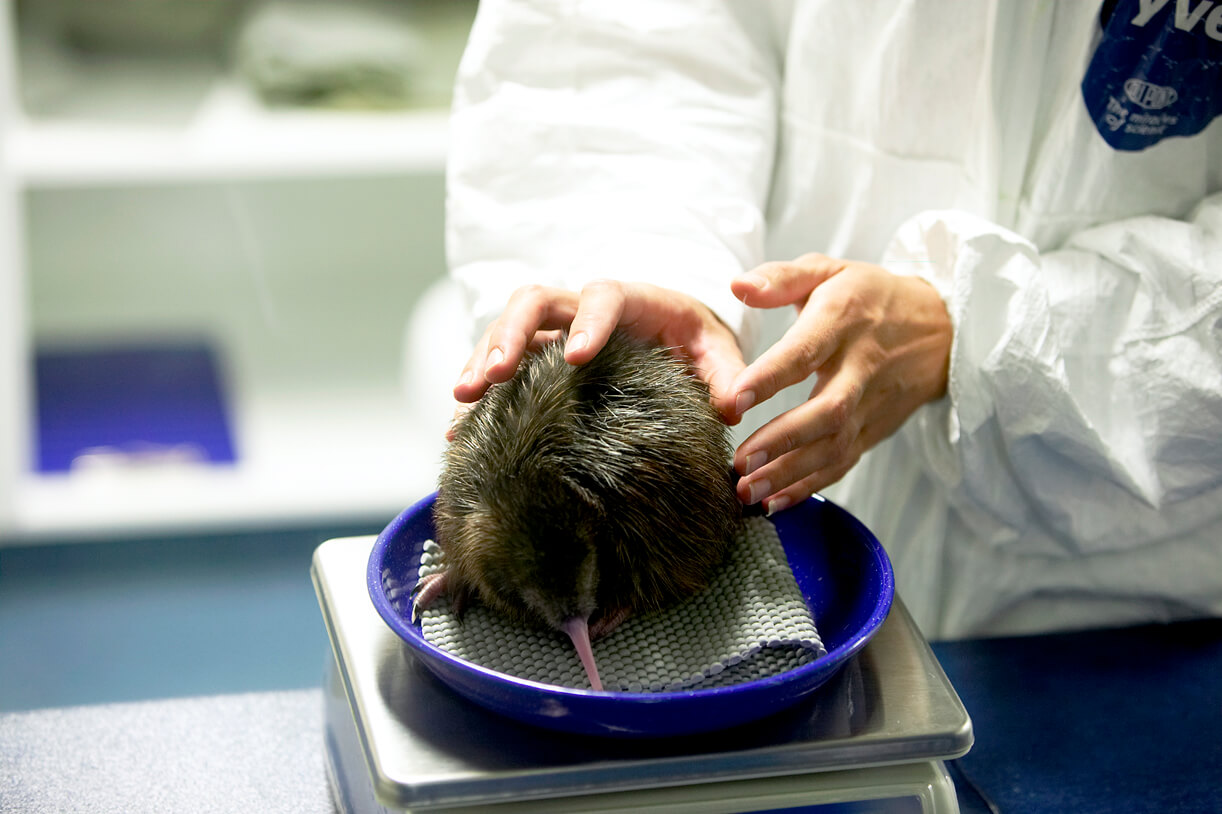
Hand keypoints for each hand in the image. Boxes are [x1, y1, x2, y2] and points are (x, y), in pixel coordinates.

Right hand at [450, 280, 746, 434]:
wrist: (672, 333)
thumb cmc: (695, 340)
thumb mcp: (717, 352)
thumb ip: (726, 375)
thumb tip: (734, 406)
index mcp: (630, 299)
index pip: (602, 297)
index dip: (588, 322)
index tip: (576, 356)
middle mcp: (581, 307)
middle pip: (535, 301)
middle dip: (512, 335)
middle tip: (495, 375)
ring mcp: (552, 328)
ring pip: (506, 328)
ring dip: (483, 359)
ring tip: (464, 400)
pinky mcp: (534, 354)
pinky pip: (498, 362)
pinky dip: (479, 389)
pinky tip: (458, 427)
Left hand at [728, 253, 951, 512]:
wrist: (941, 328)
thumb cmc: (869, 295)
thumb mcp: (829, 270)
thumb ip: (780, 277)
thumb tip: (736, 285)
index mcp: (843, 320)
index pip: (806, 351)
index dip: (771, 376)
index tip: (734, 399)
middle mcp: (861, 366)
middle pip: (827, 410)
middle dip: (782, 441)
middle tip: (740, 463)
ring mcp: (872, 403)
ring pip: (835, 446)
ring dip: (791, 474)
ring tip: (747, 492)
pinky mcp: (875, 429)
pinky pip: (844, 463)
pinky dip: (811, 487)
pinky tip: (775, 503)